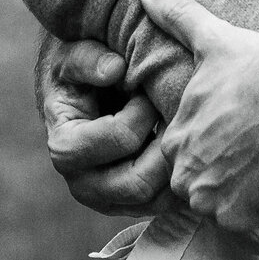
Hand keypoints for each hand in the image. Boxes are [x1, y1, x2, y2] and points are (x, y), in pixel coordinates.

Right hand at [36, 30, 174, 215]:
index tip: (147, 92)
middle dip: (165, 147)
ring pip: (154, 200)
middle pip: (136, 184)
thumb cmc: (79, 69)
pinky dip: (181, 181)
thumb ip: (88, 59)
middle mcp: (83, 181)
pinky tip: (193, 151)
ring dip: (177, 167)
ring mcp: (107, 197)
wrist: (83, 92)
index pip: (116, 141)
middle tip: (178, 116)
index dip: (141, 116)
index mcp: (66, 146)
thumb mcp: (73, 55)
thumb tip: (114, 69)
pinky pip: (163, 204)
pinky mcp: (129, 202)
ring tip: (188, 131)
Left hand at [139, 0, 258, 241]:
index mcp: (177, 140)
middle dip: (225, 172)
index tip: (238, 129)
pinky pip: (252, 226)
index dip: (212, 142)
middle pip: (201, 184)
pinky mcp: (248, 223)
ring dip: (244, 193)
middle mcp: (189, 178)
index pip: (183, 153)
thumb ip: (178, 18)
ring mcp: (218, 204)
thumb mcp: (215, 40)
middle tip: (257, 148)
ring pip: (225, 206)